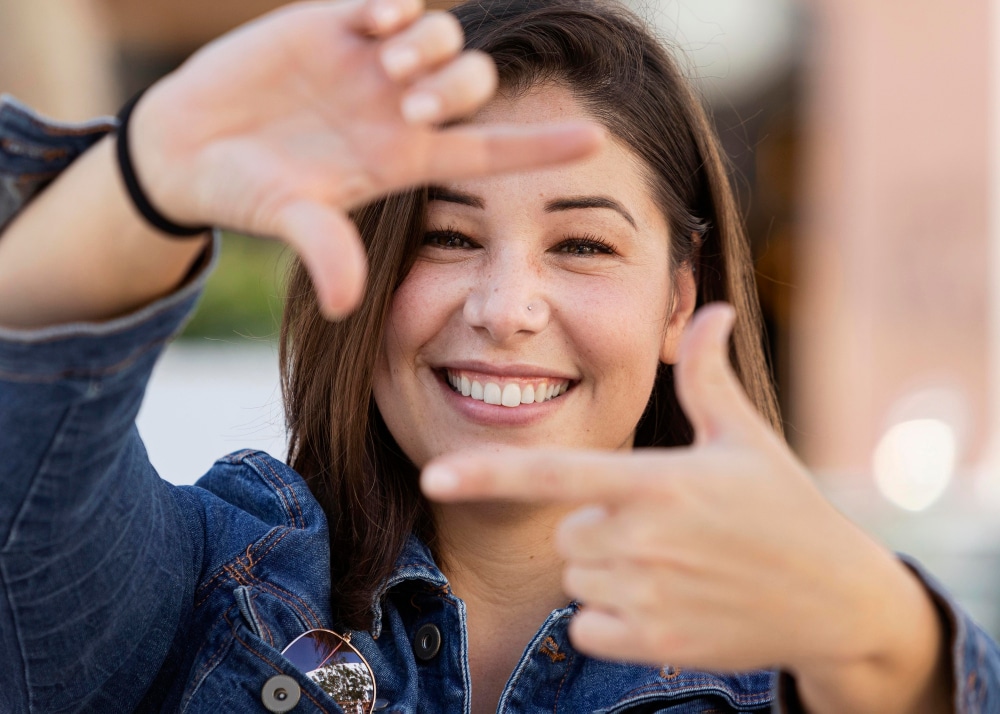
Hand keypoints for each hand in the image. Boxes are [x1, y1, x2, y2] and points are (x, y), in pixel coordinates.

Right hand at [128, 0, 600, 316]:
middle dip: (458, 87)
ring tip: (381, 64)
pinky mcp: (336, 24)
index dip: (543, 146)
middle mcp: (399, 110)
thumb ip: (324, 249)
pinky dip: (397, 5)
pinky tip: (374, 21)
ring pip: (444, 37)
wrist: (188, 148)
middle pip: (474, 84)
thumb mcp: (287, 217)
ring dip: (428, 46)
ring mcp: (371, 65)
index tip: (598, 141)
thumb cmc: (244, 192)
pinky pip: (393, 1)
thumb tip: (346, 306)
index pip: (489, 151)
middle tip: (408, 104)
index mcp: (403, 160)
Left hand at [422, 304, 948, 712]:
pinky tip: (668, 605)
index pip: (557, 474)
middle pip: (565, 533)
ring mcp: (648, 596)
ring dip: (608, 574)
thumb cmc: (786, 508)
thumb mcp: (746, 436)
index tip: (434, 476)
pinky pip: (587, 627)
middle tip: (662, 529)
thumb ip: (705, 375)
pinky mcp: (655, 643)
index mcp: (657, 480)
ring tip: (673, 565)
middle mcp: (643, 538)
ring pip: (577, 579)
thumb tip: (710, 307)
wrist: (837, 599)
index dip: (491, 474)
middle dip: (596, 528)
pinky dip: (614, 620)